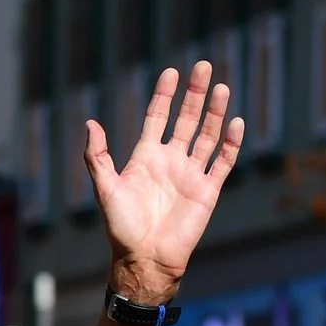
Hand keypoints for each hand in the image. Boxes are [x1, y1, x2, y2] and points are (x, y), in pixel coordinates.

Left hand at [86, 62, 244, 305]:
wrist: (146, 258)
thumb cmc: (122, 228)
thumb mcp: (106, 189)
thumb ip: (97, 157)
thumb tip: (90, 123)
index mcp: (146, 157)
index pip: (158, 117)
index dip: (165, 95)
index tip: (171, 71)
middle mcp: (171, 161)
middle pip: (187, 119)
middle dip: (196, 94)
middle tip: (204, 66)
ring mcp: (191, 174)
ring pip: (208, 136)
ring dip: (215, 112)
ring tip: (222, 87)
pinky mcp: (208, 190)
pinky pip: (223, 162)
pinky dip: (231, 143)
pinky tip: (236, 122)